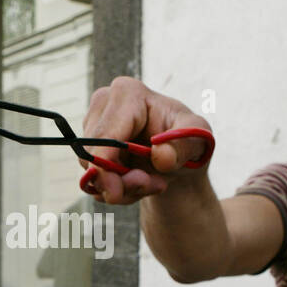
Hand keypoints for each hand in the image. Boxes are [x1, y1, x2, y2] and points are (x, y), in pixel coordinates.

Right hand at [77, 77, 212, 203]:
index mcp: (128, 94)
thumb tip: (161, 156)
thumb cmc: (189, 141)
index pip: (104, 136)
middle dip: (119, 182)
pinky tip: (138, 184)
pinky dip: (115, 188)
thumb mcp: (198, 142)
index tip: (119, 192)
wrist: (179, 156)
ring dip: (121, 187)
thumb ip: (183, 147)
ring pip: (90, 169)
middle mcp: (104, 102)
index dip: (106, 168)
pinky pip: (91, 176)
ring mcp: (93, 123)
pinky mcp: (89, 143)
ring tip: (152, 183)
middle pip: (92, 154)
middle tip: (154, 186)